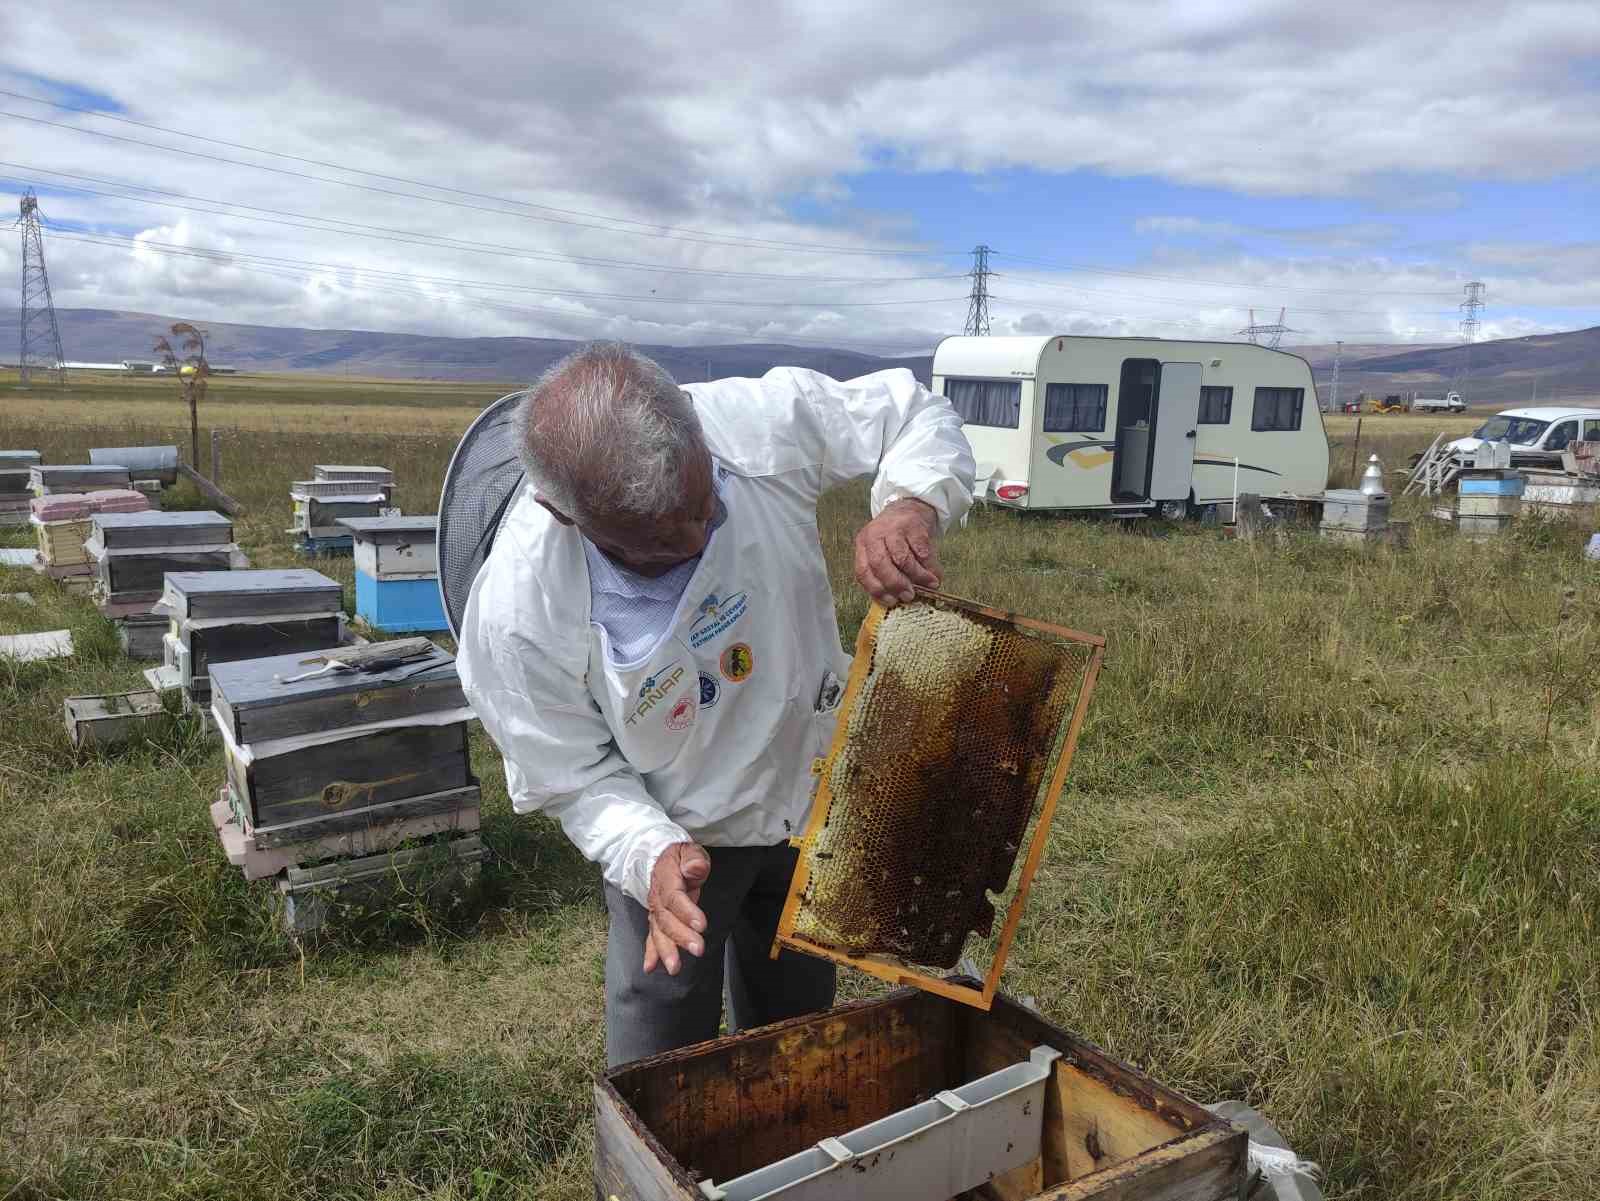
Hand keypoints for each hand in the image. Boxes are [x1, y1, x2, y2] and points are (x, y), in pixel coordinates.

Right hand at [643, 841, 710, 974]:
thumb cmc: (679, 856)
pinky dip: (651, 952)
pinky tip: (651, 968)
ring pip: (658, 931)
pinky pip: (652, 936)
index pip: (674, 896)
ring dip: (666, 950)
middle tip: (698, 949)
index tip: (701, 925)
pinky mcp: (656, 919)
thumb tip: (695, 868)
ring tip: (674, 967)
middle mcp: (657, 896)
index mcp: (666, 877)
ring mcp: (655, 910)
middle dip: (681, 936)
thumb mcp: (689, 849)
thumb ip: (693, 858)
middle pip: (666, 918)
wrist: (659, 858)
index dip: (686, 911)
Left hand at [854, 498, 941, 607]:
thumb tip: (898, 598)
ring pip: (902, 559)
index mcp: (863, 544)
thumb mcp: (881, 549)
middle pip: (881, 565)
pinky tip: (935, 574)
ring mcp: (894, 529)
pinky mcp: (914, 526)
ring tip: (929, 585)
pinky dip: (930, 567)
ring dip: (917, 577)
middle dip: (896, 584)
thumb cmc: (895, 536)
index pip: (863, 571)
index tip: (891, 602)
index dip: (876, 590)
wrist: (911, 506)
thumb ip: (884, 571)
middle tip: (909, 596)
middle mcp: (875, 535)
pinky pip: (922, 552)